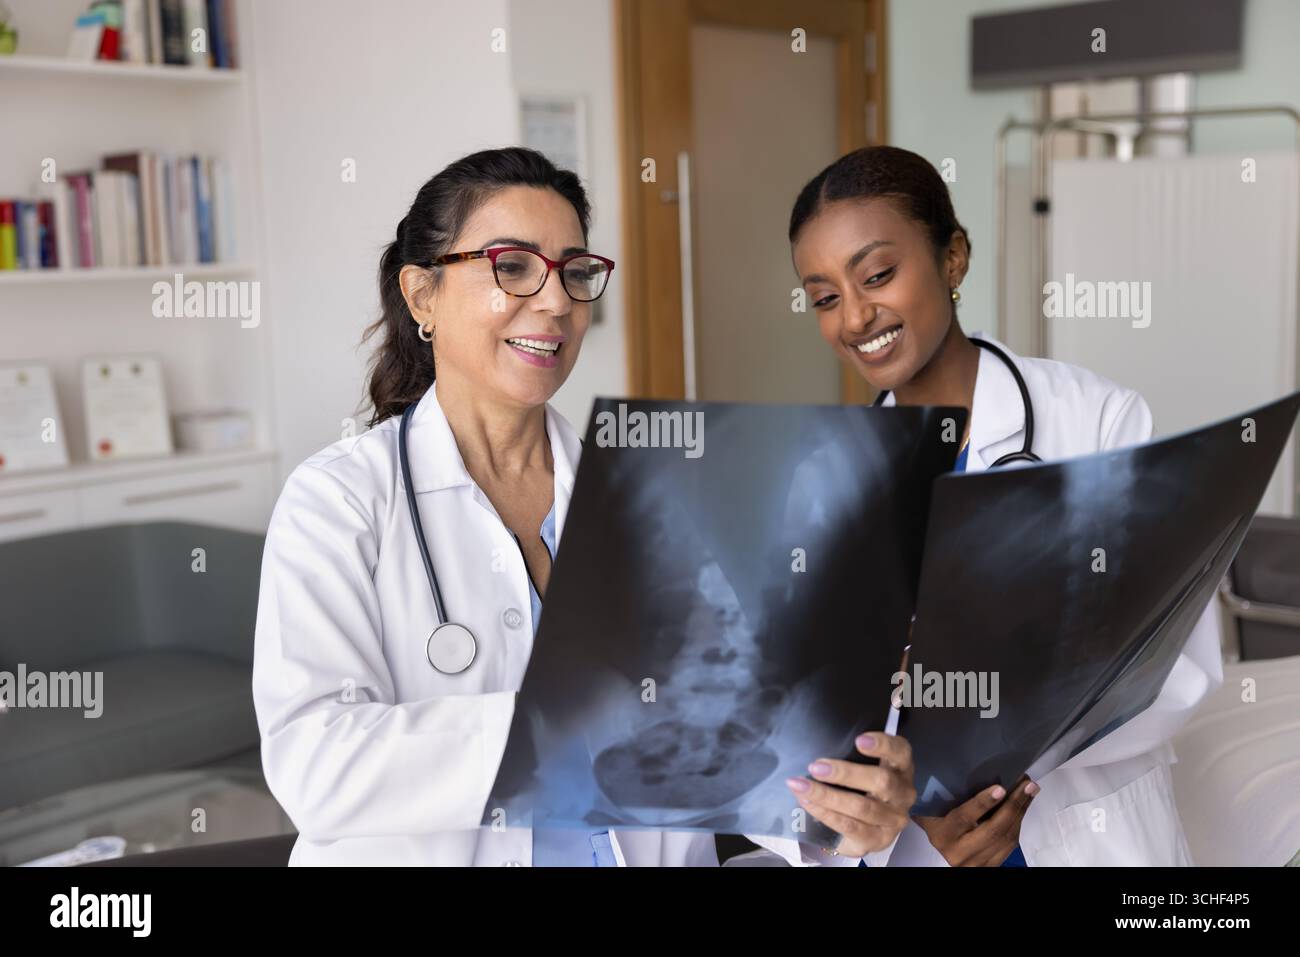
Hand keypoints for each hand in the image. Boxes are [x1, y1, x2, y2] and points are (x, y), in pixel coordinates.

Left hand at [785, 732, 915, 856]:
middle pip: (881, 781)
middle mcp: (903, 794)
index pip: (900, 751)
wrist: (866, 831)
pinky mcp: (877, 840)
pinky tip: (808, 803)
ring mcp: (893, 820)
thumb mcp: (864, 769)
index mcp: (901, 768)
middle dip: (845, 773)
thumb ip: (852, 756)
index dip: (883, 745)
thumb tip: (817, 745)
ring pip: (862, 807)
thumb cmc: (862, 789)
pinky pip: (850, 826)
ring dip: (827, 796)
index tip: (858, 740)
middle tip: (815, 767)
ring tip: (801, 786)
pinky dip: (826, 813)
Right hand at [914, 777, 1037, 865]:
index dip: (983, 803)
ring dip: (1021, 812)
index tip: (1000, 788)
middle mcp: (959, 852)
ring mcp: (977, 863)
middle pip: (993, 830)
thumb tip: (961, 765)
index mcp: (942, 834)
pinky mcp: (990, 866)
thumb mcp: (932, 809)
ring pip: (1006, 838)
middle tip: (1027, 784)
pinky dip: (1018, 824)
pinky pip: (1010, 845)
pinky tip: (1022, 807)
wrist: (943, 850)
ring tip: (1029, 791)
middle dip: (1014, 805)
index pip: (964, 818)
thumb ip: (942, 794)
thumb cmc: (935, 820)